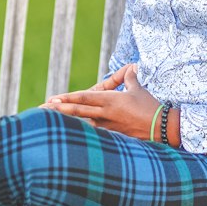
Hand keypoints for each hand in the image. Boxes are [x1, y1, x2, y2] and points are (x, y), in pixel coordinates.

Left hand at [44, 64, 177, 142]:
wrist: (162, 126)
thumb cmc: (150, 106)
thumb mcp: (138, 89)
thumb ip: (131, 78)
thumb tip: (131, 68)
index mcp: (110, 100)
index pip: (84, 97)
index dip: (67, 98)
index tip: (52, 99)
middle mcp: (106, 113)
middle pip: (78, 111)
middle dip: (60, 110)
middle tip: (44, 110)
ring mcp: (109, 126)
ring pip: (84, 124)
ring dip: (68, 123)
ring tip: (53, 124)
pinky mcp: (114, 136)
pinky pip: (95, 135)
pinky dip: (83, 135)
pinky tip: (73, 137)